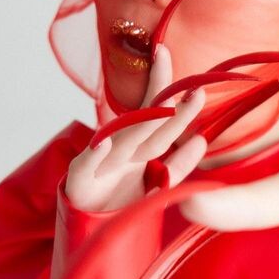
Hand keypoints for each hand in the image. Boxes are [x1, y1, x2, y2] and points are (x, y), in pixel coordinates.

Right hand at [65, 44, 208, 211]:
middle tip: (198, 90)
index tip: (168, 51)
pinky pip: (85, 167)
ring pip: (124, 141)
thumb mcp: (154, 182)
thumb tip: (201, 140)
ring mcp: (98, 161)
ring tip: (167, 106)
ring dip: (144, 124)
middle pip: (149, 124)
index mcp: (136, 144)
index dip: (163, 83)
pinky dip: (94, 155)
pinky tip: (102, 143)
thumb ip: (178, 164)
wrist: (85, 226)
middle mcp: (119, 146)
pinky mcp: (78, 182)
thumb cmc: (119, 197)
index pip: (153, 109)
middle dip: (173, 106)